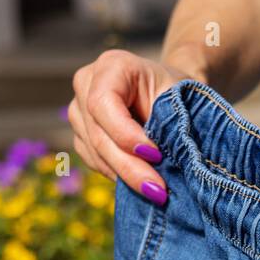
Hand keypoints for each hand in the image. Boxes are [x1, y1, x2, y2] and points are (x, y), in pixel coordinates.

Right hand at [68, 50, 191, 205]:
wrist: (173, 96)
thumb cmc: (179, 95)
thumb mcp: (178, 101)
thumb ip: (164, 124)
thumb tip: (155, 163)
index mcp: (111, 65)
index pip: (102, 103)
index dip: (125, 134)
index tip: (155, 156)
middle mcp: (86, 84)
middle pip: (98, 134)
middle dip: (130, 167)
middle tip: (158, 192)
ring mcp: (79, 110)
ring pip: (95, 153)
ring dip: (126, 177)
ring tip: (156, 193)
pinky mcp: (81, 135)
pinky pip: (95, 162)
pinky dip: (119, 176)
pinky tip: (141, 185)